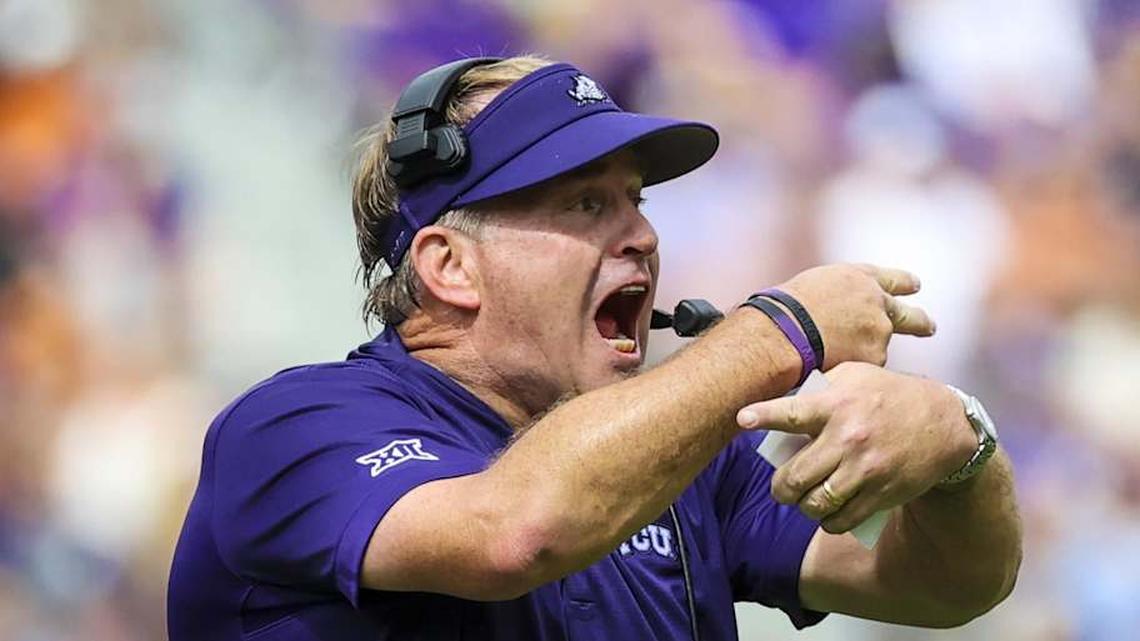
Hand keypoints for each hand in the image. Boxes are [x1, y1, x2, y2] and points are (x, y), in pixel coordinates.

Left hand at [735, 362, 976, 533]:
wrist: (945, 424)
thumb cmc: (890, 395)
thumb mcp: (856, 376)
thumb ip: (820, 388)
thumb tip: (782, 402)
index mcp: (837, 405)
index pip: (792, 413)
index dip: (764, 416)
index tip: (742, 419)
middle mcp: (847, 439)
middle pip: (794, 477)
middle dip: (780, 488)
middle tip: (781, 488)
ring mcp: (864, 470)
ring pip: (814, 504)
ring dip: (802, 506)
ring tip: (803, 499)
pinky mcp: (881, 494)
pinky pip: (841, 520)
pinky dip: (828, 521)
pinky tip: (827, 513)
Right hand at [775, 264, 934, 368]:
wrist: (784, 332)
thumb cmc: (785, 309)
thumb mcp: (814, 289)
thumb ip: (838, 298)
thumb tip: (837, 313)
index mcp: (860, 279)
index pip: (891, 278)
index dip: (904, 283)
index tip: (915, 286)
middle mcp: (877, 302)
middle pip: (909, 315)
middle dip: (920, 323)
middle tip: (929, 327)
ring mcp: (879, 331)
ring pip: (877, 348)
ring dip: (865, 355)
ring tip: (832, 359)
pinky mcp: (874, 357)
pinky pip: (866, 368)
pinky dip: (854, 371)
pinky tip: (828, 368)